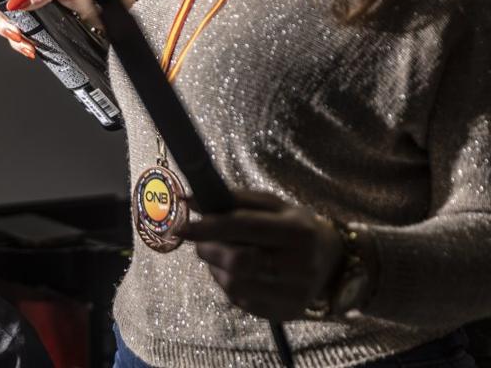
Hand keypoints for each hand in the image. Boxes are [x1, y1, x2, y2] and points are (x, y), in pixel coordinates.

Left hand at [177, 190, 343, 320]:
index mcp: (298, 232)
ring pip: (233, 284)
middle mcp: (299, 266)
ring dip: (216, 267)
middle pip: (237, 261)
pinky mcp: (283, 313)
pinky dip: (227, 283)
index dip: (210, 227)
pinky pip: (239, 299)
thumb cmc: (294, 226)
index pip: (245, 228)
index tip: (182, 226)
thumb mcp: (274, 205)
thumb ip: (234, 200)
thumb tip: (191, 201)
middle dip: (209, 248)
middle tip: (202, 240)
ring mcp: (293, 295)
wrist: (332, 263)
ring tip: (223, 254)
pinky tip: (237, 272)